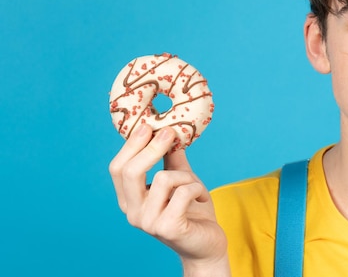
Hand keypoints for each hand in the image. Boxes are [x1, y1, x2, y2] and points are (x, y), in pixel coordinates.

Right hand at [109, 125, 230, 275]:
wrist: (208, 244)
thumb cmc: (193, 210)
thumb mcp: (180, 180)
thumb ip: (172, 159)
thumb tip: (168, 129)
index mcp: (129, 200)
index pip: (117, 168)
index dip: (132, 145)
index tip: (149, 125)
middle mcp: (132, 213)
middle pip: (130, 171)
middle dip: (152, 147)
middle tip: (170, 133)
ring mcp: (148, 223)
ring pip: (163, 179)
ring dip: (186, 176)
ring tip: (195, 187)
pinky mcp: (168, 228)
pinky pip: (183, 193)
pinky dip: (197, 189)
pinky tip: (202, 199)